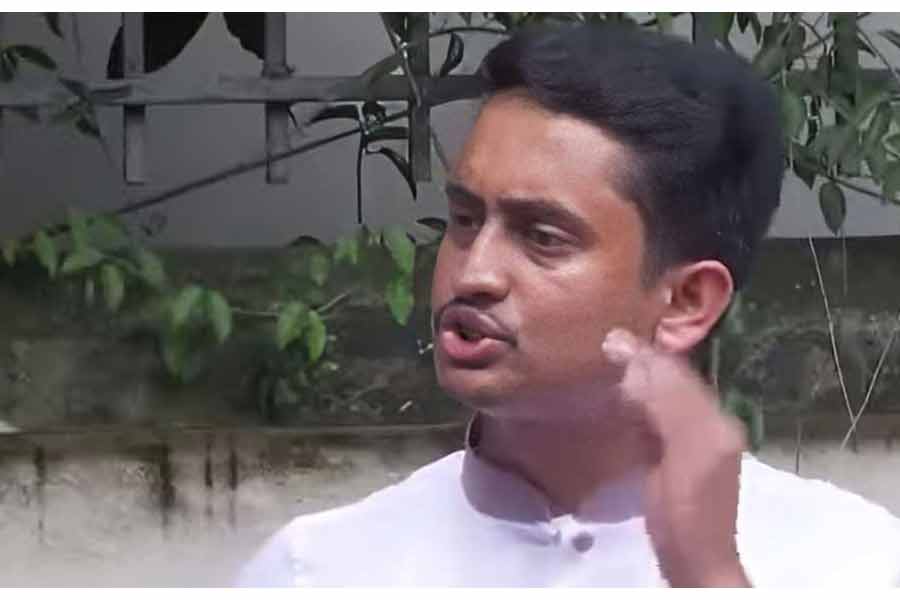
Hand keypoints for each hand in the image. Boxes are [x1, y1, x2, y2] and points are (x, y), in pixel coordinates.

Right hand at [602, 329, 750, 587]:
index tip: (608, 338)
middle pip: (672, 382)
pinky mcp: (676, 463)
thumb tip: (632, 356)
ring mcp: (695, 444)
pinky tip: (617, 408)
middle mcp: (710, 424)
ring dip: (636, 383)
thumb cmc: (686, 509)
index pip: (676, 373)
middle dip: (640, 364)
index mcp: (712, 418)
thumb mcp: (681, 448)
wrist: (695, 562)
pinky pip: (657, 422)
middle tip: (601, 348)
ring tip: (604, 369)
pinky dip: (636, 408)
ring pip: (663, 400)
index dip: (645, 354)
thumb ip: (664, 402)